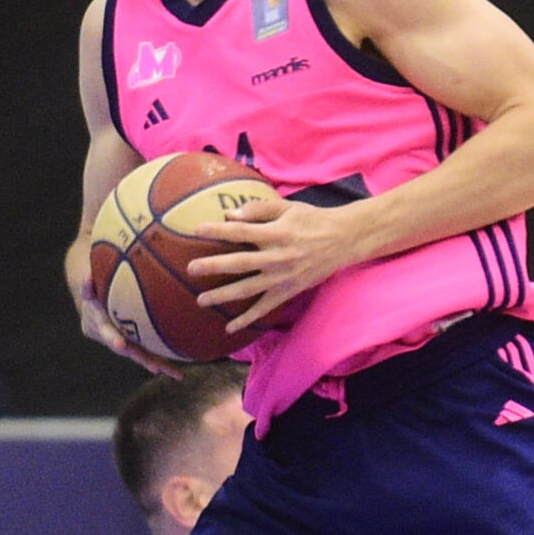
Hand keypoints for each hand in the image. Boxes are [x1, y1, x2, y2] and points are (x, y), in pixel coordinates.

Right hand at [65, 233, 180, 374]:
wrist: (92, 306)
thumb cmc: (94, 288)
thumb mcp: (89, 286)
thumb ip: (87, 285)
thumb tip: (87, 276)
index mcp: (99, 325)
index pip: (105, 331)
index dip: (112, 338)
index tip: (120, 345)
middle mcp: (111, 338)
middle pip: (127, 350)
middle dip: (140, 358)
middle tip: (153, 367)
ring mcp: (124, 344)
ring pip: (140, 355)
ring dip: (157, 365)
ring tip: (175, 374)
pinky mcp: (135, 346)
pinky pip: (149, 355)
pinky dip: (163, 364)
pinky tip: (179, 374)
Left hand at [185, 196, 367, 333]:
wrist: (343, 240)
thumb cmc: (312, 220)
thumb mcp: (288, 207)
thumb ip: (259, 209)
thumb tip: (231, 215)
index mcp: (276, 233)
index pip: (242, 232)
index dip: (219, 230)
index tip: (197, 229)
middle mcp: (277, 257)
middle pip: (240, 263)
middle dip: (214, 266)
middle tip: (191, 269)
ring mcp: (283, 277)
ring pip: (249, 288)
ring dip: (224, 295)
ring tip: (201, 300)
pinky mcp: (288, 291)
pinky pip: (265, 308)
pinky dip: (248, 319)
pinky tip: (230, 327)